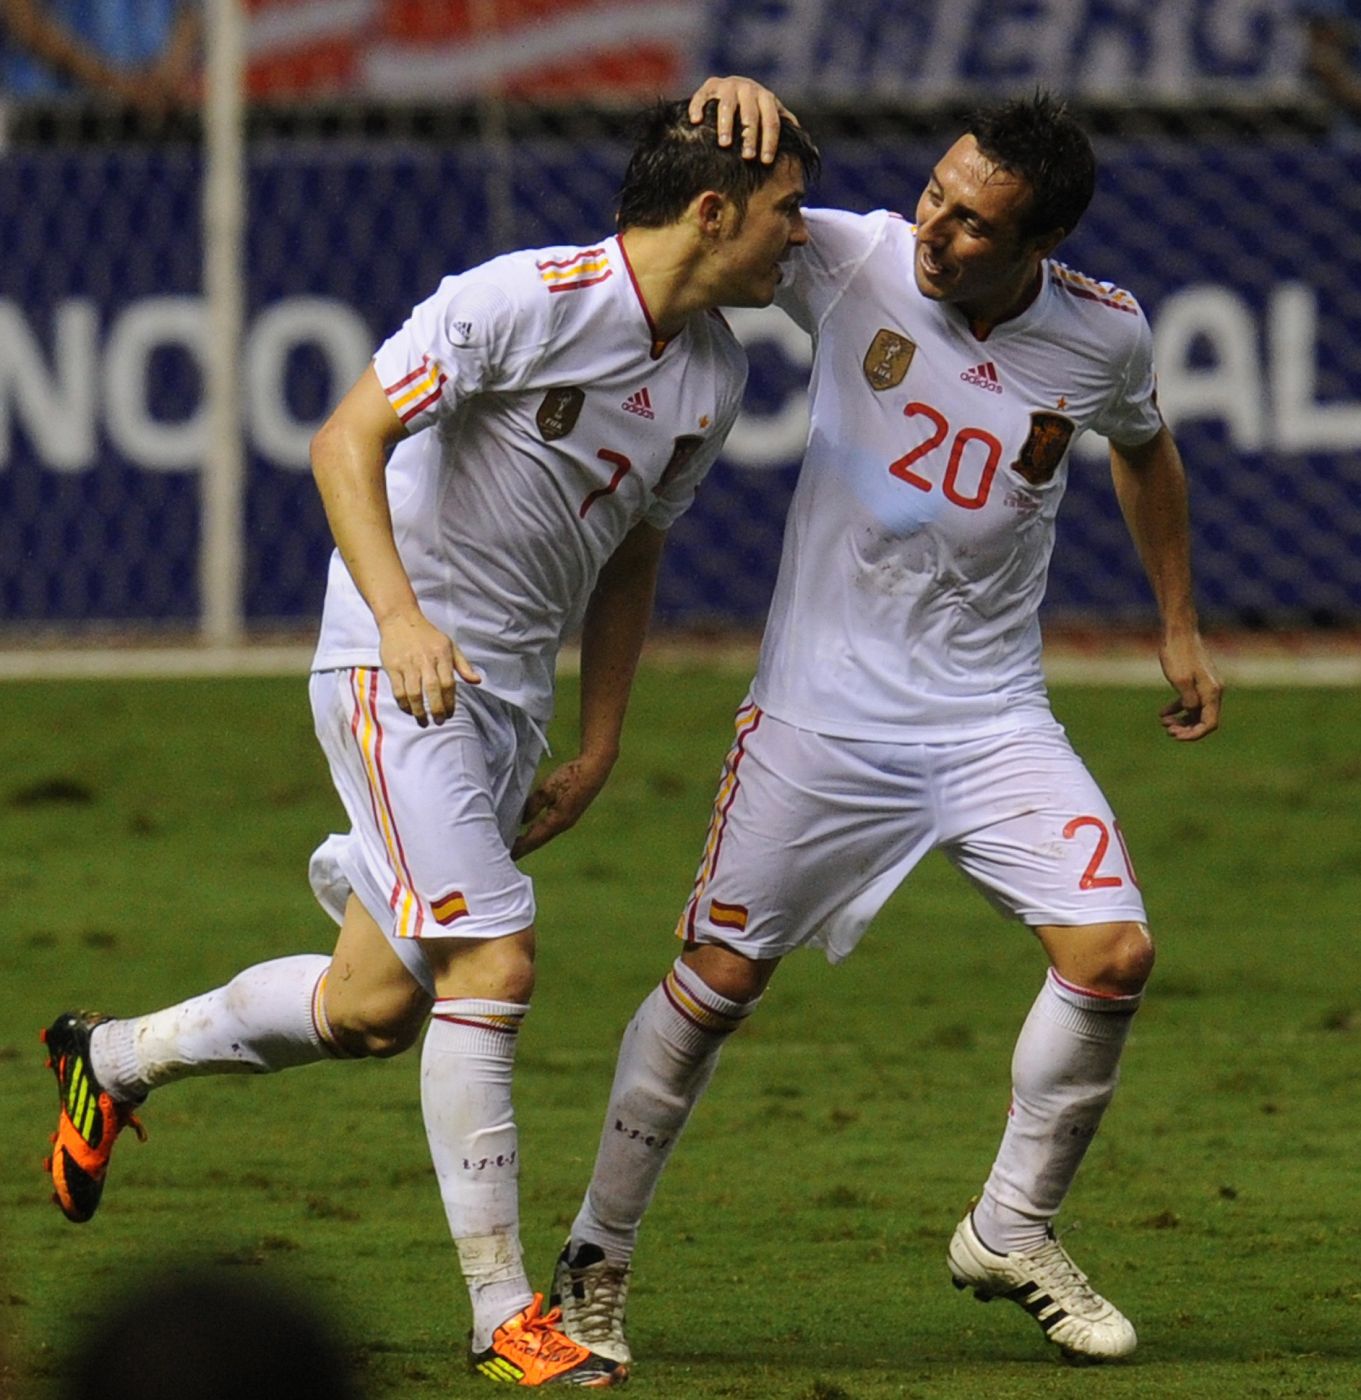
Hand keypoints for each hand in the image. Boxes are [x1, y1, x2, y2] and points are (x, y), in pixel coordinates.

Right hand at [378, 611, 480, 726]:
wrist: (400, 619)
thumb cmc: (427, 635)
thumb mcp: (449, 645)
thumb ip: (463, 665)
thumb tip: (477, 681)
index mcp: (441, 655)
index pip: (448, 683)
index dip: (450, 702)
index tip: (450, 714)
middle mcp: (425, 660)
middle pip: (432, 690)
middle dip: (437, 709)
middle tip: (439, 722)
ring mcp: (407, 664)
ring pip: (413, 693)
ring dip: (419, 711)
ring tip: (424, 721)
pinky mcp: (392, 666)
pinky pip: (398, 690)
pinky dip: (404, 703)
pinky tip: (409, 710)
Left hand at [511, 754, 613, 858]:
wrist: (596, 768)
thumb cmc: (572, 776)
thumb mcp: (548, 789)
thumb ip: (534, 804)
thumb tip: (522, 821)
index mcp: (557, 820)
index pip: (534, 839)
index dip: (520, 848)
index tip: (508, 856)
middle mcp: (563, 824)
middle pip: (539, 840)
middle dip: (524, 847)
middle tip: (508, 854)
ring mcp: (568, 819)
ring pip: (545, 834)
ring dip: (531, 839)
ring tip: (516, 844)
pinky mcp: (570, 813)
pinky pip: (550, 826)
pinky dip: (538, 831)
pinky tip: (531, 828)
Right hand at [688, 75, 799, 162]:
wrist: (733, 89)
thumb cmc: (755, 110)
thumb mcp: (771, 114)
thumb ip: (784, 124)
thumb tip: (801, 142)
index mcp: (766, 98)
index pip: (772, 121)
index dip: (770, 141)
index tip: (765, 161)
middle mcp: (748, 88)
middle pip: (751, 115)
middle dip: (750, 137)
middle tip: (747, 157)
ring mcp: (728, 86)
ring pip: (727, 105)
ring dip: (726, 125)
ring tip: (724, 144)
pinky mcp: (710, 86)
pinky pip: (703, 96)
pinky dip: (698, 107)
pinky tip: (696, 121)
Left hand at [1158, 632, 1222, 740]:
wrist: (1178, 631)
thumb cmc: (1177, 654)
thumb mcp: (1180, 680)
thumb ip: (1188, 700)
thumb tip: (1191, 712)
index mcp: (1212, 692)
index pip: (1210, 723)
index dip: (1194, 734)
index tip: (1176, 736)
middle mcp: (1214, 690)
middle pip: (1204, 719)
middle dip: (1186, 728)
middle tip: (1167, 730)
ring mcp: (1207, 685)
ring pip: (1197, 711)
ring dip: (1182, 720)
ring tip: (1163, 722)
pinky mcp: (1198, 680)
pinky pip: (1191, 700)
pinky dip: (1179, 708)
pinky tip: (1163, 713)